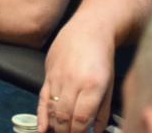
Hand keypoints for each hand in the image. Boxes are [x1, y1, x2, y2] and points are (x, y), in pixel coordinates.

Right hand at [37, 16, 114, 132]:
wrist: (88, 29)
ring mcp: (58, 77)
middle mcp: (73, 82)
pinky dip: (41, 115)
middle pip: (65, 117)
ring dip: (55, 127)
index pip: (81, 120)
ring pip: (53, 109)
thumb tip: (98, 131)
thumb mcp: (110, 84)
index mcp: (93, 86)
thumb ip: (103, 111)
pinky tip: (41, 129)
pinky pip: (42, 98)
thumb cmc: (102, 57)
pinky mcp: (48, 73)